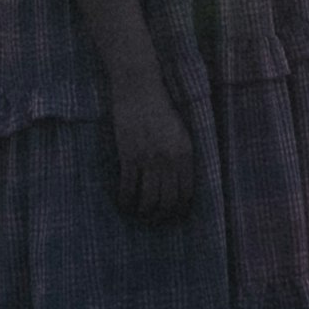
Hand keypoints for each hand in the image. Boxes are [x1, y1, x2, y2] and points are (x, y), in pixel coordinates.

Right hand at [105, 88, 197, 225]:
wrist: (139, 88)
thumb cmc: (160, 108)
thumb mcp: (180, 131)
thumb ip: (181, 155)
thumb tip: (178, 182)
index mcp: (186, 153)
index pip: (186, 193)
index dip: (179, 209)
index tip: (172, 215)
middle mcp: (170, 160)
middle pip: (167, 201)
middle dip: (161, 216)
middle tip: (154, 220)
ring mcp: (149, 159)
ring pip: (148, 199)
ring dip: (143, 212)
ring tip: (139, 214)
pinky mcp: (129, 155)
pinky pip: (128, 187)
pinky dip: (124, 200)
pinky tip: (123, 203)